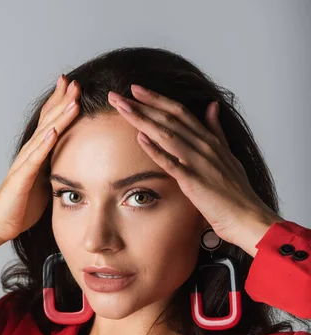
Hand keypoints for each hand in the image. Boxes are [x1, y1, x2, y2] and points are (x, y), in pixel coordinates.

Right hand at [0, 75, 80, 244]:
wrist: (0, 224)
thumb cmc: (21, 206)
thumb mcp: (45, 183)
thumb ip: (55, 168)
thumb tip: (72, 162)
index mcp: (36, 155)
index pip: (50, 123)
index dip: (60, 104)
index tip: (74, 87)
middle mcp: (28, 154)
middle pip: (47, 121)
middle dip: (61, 100)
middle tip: (74, 81)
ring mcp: (24, 164)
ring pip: (44, 135)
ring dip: (58, 116)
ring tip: (72, 99)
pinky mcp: (21, 179)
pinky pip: (35, 159)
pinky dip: (44, 144)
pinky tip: (54, 131)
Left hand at [107, 85, 281, 245]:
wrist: (247, 216)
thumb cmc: (236, 192)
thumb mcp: (228, 155)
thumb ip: (216, 131)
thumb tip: (212, 106)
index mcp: (209, 139)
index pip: (179, 111)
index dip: (157, 98)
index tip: (136, 89)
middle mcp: (204, 145)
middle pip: (168, 118)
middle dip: (141, 105)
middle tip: (117, 95)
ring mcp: (199, 162)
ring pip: (166, 134)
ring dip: (142, 120)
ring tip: (122, 108)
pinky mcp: (194, 181)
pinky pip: (171, 162)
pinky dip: (155, 149)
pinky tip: (139, 138)